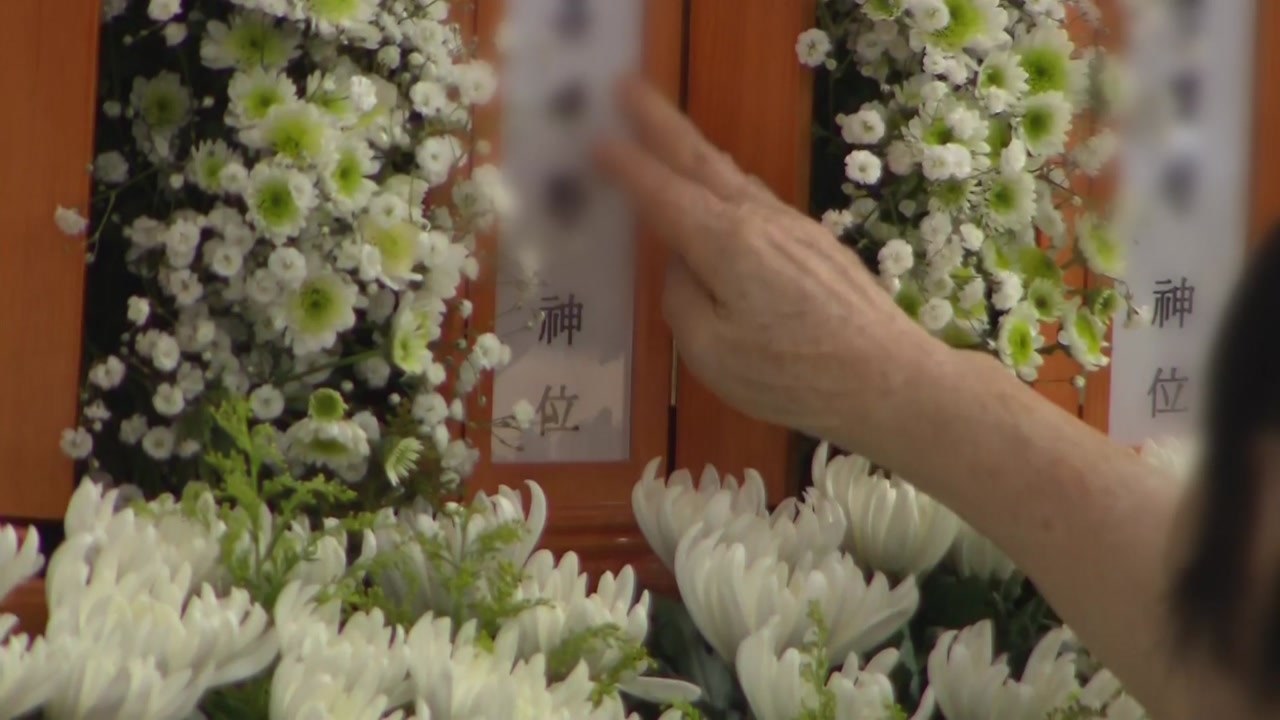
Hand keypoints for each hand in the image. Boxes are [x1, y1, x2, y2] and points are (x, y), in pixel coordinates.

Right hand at [595, 79, 950, 457]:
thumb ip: (681, 300)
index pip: (661, 194)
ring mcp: (792, 227)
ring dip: (694, 153)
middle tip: (627, 88)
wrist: (885, 378)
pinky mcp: (815, 244)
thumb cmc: (791, 374)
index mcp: (724, 243)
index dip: (626, 168)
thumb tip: (682, 267)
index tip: (595, 142)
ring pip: (732, 178)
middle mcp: (758, 220)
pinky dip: (726, 185)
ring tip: (668, 137)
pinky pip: (756, 201)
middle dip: (659, 123)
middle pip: (700, 161)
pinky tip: (723, 196)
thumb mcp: (710, 352)